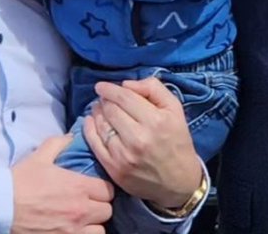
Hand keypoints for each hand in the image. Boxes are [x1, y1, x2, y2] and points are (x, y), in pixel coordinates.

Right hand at [11, 135, 112, 233]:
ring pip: (100, 231)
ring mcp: (74, 230)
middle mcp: (80, 210)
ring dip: (94, 224)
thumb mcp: (40, 156)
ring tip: (84, 220)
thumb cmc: (22, 180)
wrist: (4, 206)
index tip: (95, 188)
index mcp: (78, 186)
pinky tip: (75, 230)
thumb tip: (71, 137)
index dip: (103, 188)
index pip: (108, 190)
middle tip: (89, 203)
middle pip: (107, 211)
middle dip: (100, 206)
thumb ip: (59, 143)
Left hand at [84, 78, 201, 210]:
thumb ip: (153, 88)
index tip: (102, 86)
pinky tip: (90, 121)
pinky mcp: (115, 170)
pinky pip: (95, 145)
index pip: (124, 98)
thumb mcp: (174, 109)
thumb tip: (126, 84)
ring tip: (99, 108)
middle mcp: (138, 139)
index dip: (109, 89)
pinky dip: (89, 129)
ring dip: (97, 112)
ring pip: (101, 125)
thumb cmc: (177, 141)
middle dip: (104, 100)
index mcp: (155, 121)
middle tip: (103, 98)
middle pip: (111, 110)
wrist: (178, 183)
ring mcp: (124, 157)